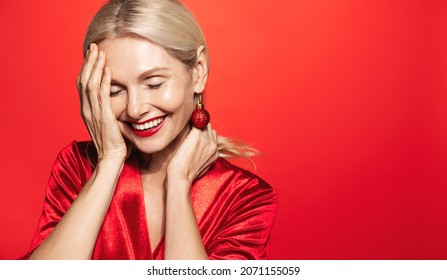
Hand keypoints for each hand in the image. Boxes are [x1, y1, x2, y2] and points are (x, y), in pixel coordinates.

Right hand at [76, 44, 126, 161]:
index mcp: (86, 110)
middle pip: (83, 80)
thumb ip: (108, 111)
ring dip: (95, 67)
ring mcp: (93, 113)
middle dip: (89, 62)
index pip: (83, 84)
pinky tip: (108, 70)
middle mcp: (86, 109)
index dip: (86, 69)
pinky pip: (102, 95)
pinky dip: (104, 81)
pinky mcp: (104, 116)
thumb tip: (116, 101)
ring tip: (100, 53)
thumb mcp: (108, 123)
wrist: (111, 158)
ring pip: (90, 84)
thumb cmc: (113, 143)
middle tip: (93, 47)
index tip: (92, 55)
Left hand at [167, 124, 218, 184]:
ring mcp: (206, 140)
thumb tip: (198, 150)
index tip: (196, 131)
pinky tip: (184, 119)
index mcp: (215, 153)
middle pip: (210, 128)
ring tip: (186, 122)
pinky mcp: (197, 135)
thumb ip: (203, 156)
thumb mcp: (201, 166)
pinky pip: (196, 121)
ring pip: (204, 123)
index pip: (213, 136)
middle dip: (201, 126)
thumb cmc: (187, 174)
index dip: (204, 132)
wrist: (181, 177)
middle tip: (190, 125)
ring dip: (196, 122)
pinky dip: (191, 119)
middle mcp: (213, 145)